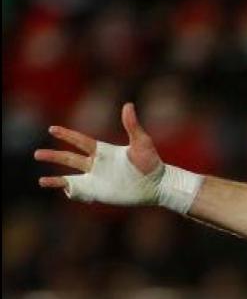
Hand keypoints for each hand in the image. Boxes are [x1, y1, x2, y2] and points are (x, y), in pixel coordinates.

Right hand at [35, 103, 163, 204]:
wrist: (159, 185)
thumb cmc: (152, 163)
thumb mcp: (142, 142)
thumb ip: (132, 125)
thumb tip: (128, 105)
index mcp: (103, 151)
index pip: (80, 141)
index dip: (66, 135)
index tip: (52, 128)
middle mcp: (97, 165)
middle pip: (69, 158)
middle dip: (53, 156)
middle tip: (36, 154)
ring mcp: (97, 180)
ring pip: (71, 178)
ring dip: (56, 179)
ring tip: (41, 181)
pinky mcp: (100, 193)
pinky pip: (81, 193)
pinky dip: (71, 192)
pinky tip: (64, 191)